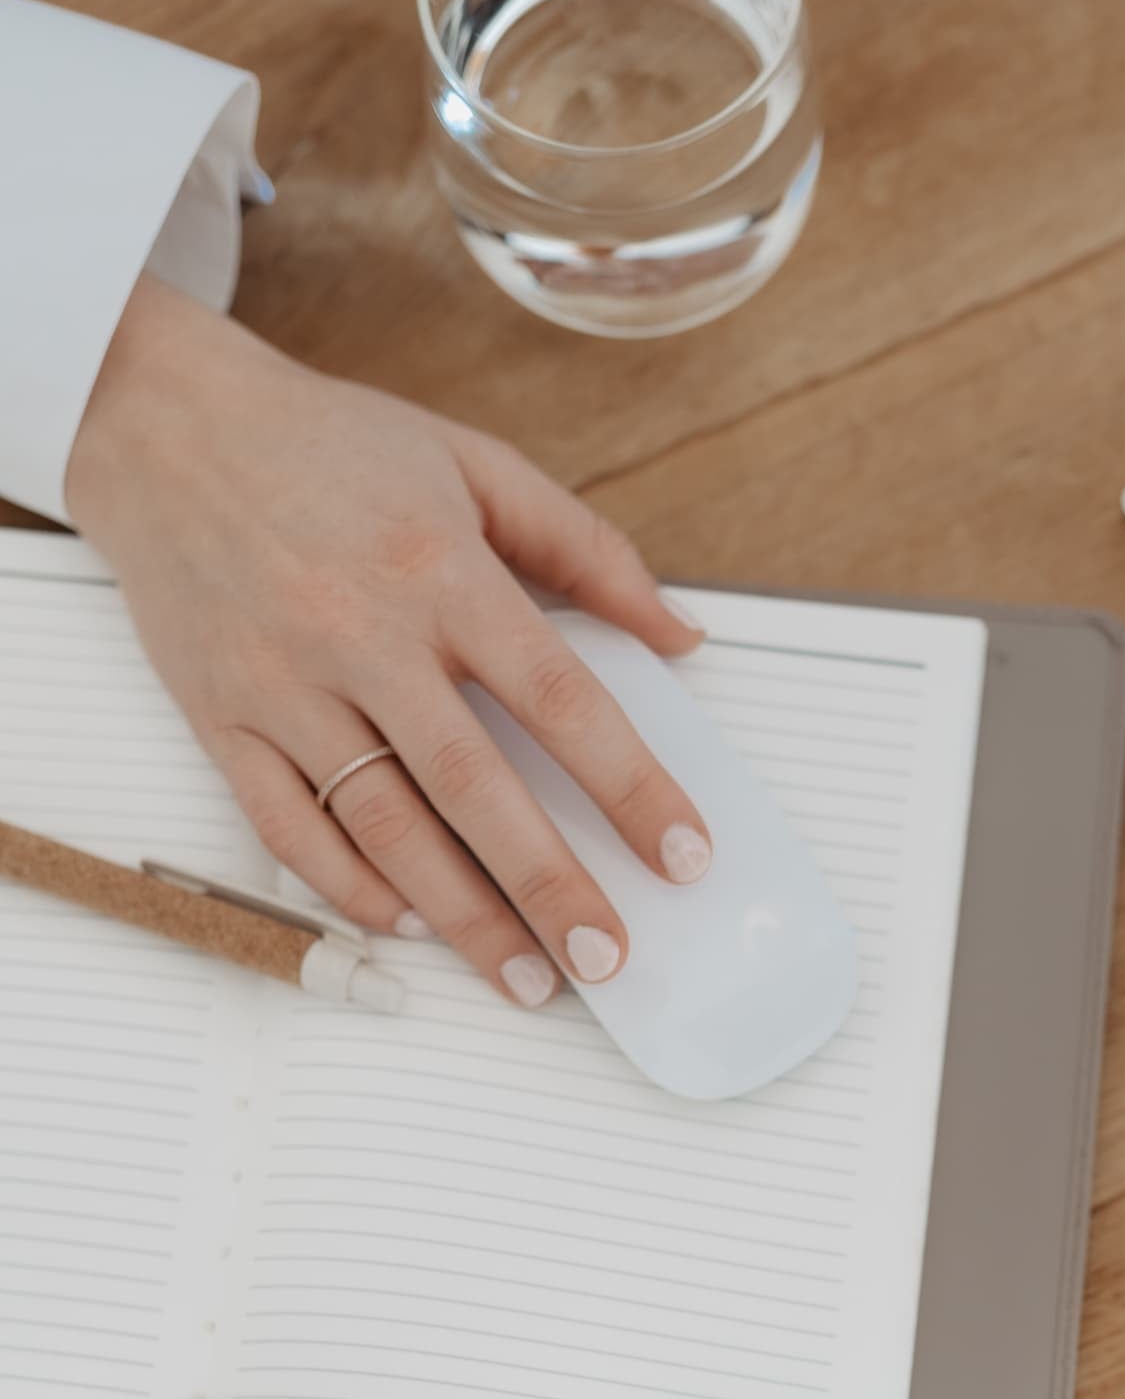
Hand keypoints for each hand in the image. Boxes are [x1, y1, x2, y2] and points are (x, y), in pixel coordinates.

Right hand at [65, 275, 712, 1006]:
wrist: (167, 425)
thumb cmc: (333, 446)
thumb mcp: (478, 466)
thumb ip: (589, 550)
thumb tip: (681, 634)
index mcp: (443, 572)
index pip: (561, 699)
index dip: (631, 785)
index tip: (683, 853)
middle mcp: (363, 636)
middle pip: (474, 786)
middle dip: (549, 884)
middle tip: (607, 956)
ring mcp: (285, 686)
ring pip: (382, 826)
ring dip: (459, 914)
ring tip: (525, 974)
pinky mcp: (221, 718)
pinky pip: (284, 826)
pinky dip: (345, 886)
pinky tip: (404, 924)